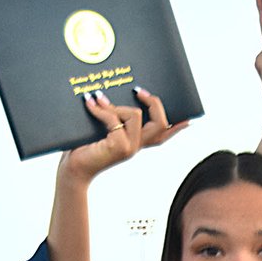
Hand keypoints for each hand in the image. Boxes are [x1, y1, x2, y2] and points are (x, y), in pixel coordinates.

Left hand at [58, 86, 187, 185]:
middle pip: (161, 124)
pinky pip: (114, 119)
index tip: (188, 120)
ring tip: (98, 100)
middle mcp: (136, 147)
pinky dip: (101, 109)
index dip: (178, 127)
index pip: (162, 136)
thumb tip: (109, 94)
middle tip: (139, 90)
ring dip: (116, 105)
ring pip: (136, 115)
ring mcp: (129, 148)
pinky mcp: (118, 147)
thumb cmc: (84, 149)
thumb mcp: (102, 131)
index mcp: (136, 144)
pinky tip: (90, 104)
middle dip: (153, 102)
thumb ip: (113, 118)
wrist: (73, 170)